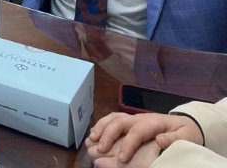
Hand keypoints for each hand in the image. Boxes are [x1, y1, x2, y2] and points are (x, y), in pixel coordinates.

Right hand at [86, 111, 202, 162]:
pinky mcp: (129, 120)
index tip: (122, 159)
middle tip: (100, 150)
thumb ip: (174, 139)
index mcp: (154, 123)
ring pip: (112, 118)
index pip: (137, 131)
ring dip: (100, 128)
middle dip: (107, 135)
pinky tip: (94, 135)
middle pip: (119, 122)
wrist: (185, 123)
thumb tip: (159, 140)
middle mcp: (140, 118)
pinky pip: (111, 119)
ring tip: (91, 141)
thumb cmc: (185, 132)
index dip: (128, 144)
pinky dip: (100, 125)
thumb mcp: (186, 136)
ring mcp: (133, 117)